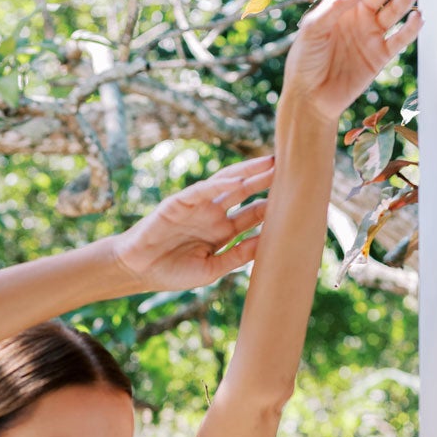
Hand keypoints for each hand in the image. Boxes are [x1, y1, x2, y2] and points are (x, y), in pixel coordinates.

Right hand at [109, 152, 275, 294]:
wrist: (138, 272)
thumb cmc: (173, 272)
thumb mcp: (212, 269)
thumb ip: (238, 256)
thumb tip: (268, 244)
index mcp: (223, 231)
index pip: (253, 214)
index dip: (273, 205)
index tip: (298, 198)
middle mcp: (212, 214)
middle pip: (245, 192)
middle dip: (265, 180)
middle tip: (291, 168)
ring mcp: (196, 207)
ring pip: (225, 184)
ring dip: (246, 174)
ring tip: (268, 164)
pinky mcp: (177, 204)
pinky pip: (199, 191)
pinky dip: (216, 186)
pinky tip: (235, 181)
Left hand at [279, 0, 420, 125]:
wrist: (309, 100)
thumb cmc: (304, 61)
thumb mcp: (311, 29)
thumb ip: (334, 5)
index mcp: (342, 2)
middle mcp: (360, 13)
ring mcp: (372, 33)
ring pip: (395, 8)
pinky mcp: (380, 55)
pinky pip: (400, 38)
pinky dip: (410, 27)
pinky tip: (417, 15)